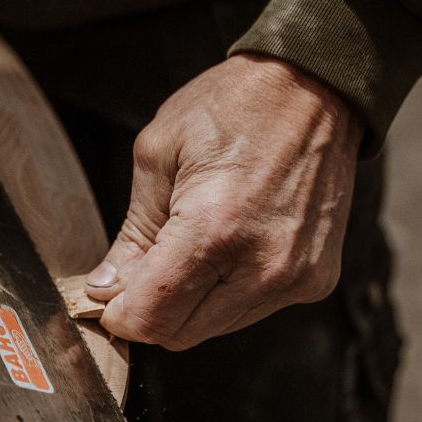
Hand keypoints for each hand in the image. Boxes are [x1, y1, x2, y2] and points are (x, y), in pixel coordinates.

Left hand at [85, 53, 363, 349]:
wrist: (317, 88)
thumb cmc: (233, 107)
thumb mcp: (159, 154)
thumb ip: (132, 233)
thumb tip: (105, 289)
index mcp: (215, 230)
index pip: (152, 317)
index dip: (119, 314)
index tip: (108, 295)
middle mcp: (262, 266)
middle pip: (181, 333)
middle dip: (152, 310)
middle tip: (143, 267)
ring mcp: (295, 278)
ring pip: (215, 328)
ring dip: (191, 303)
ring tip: (193, 244)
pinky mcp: (316, 280)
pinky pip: (252, 310)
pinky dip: (228, 292)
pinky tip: (231, 246)